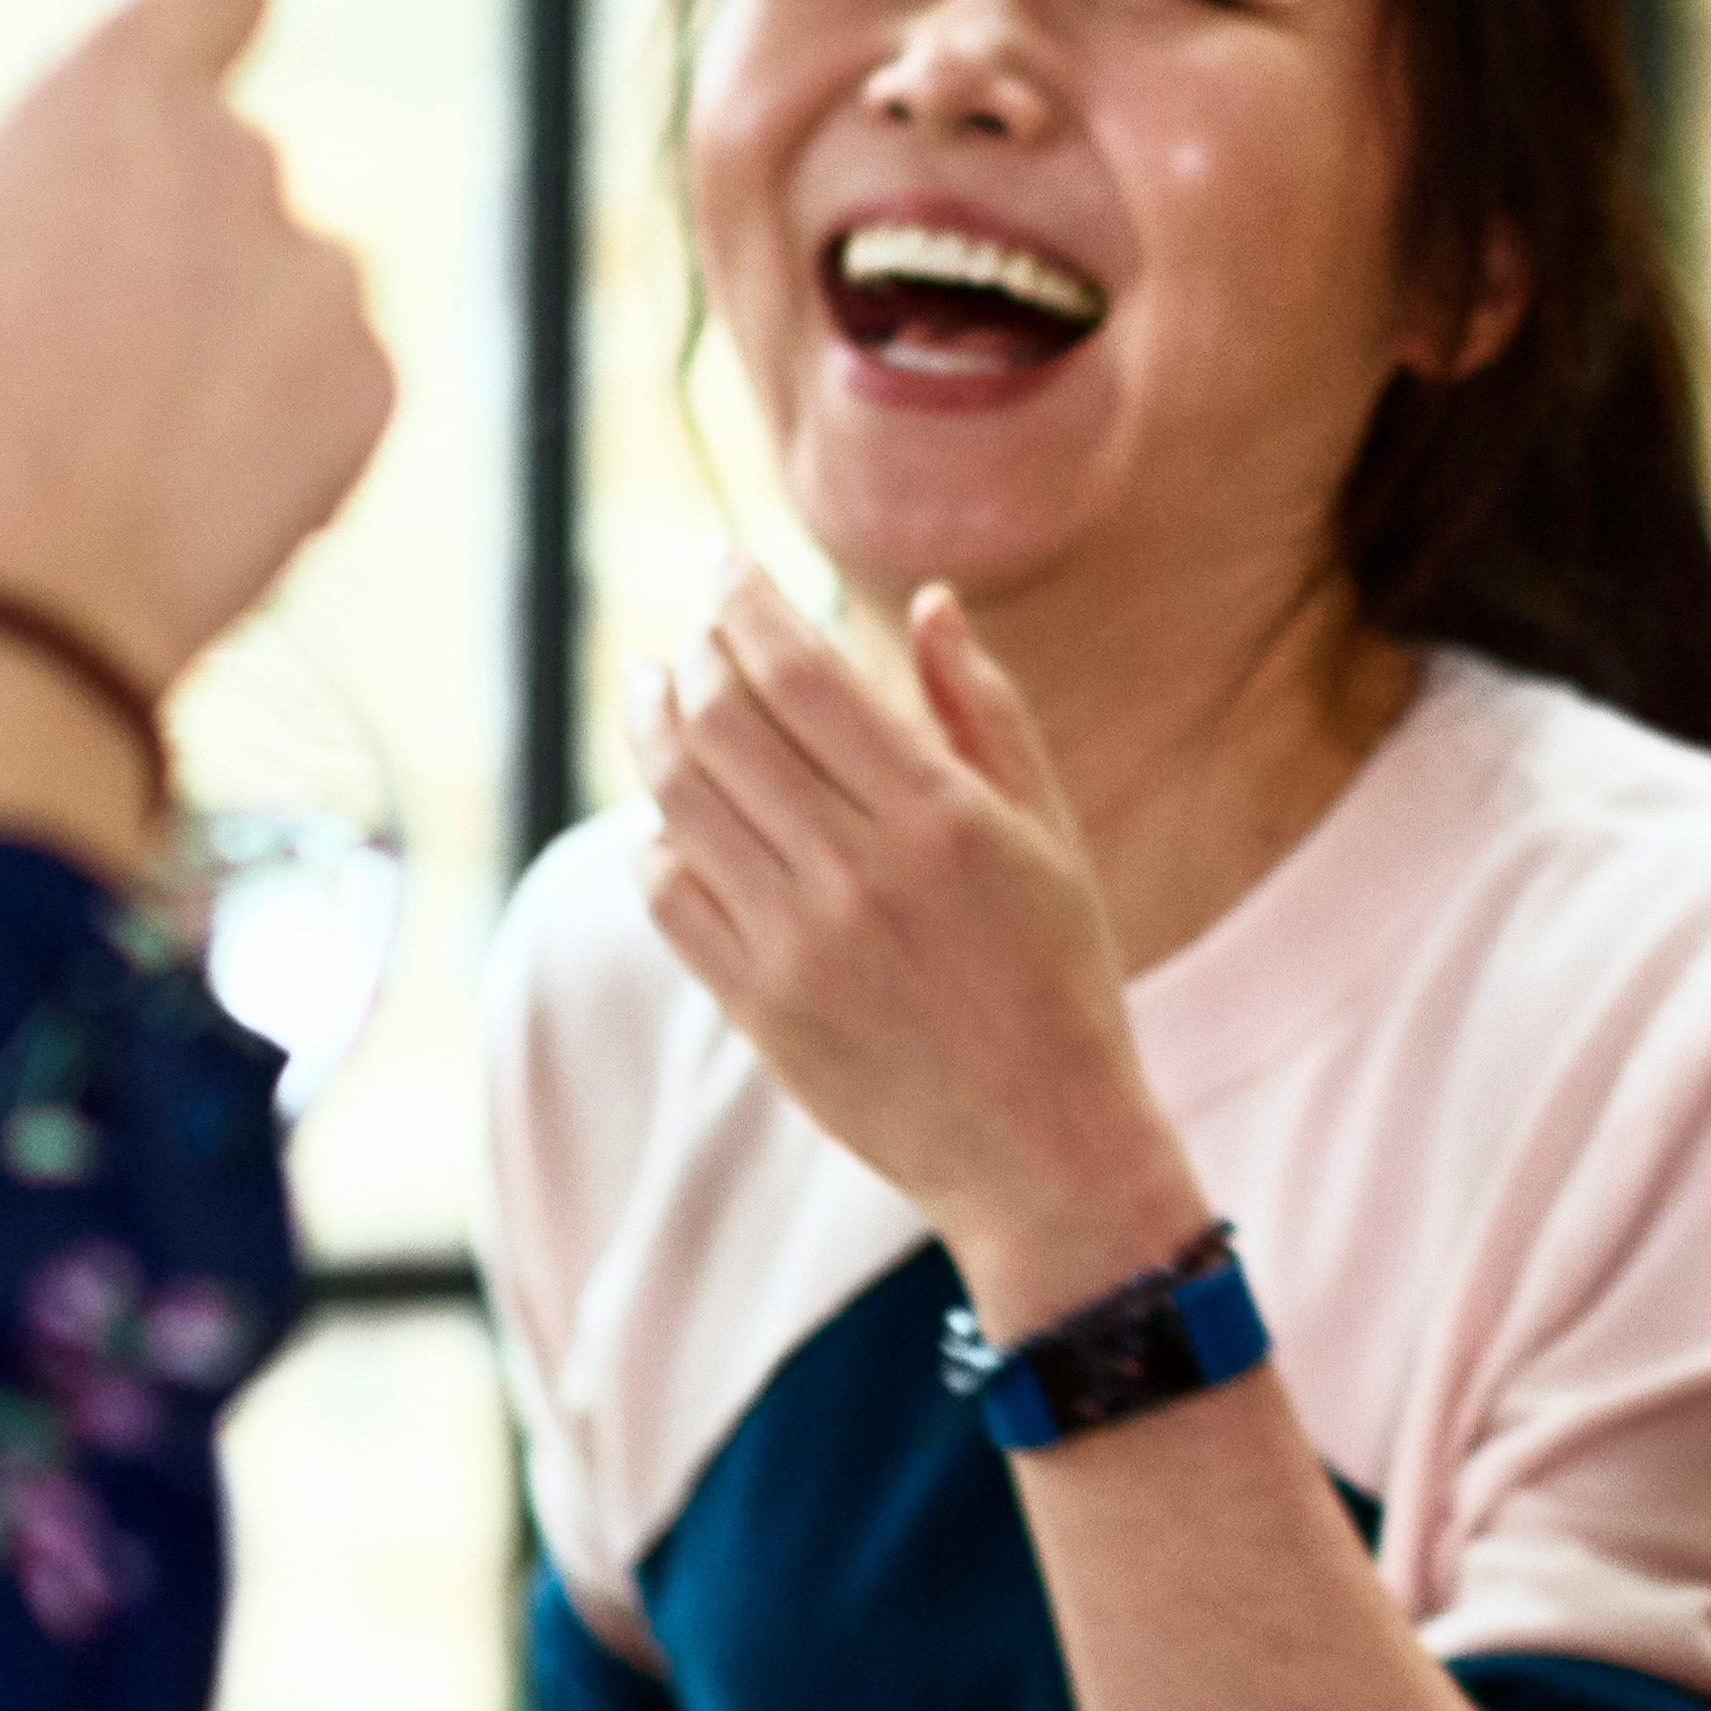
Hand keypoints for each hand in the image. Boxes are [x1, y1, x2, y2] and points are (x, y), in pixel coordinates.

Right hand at [0, 0, 394, 860]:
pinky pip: (323, 379)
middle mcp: (249, 166)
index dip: (203, 9)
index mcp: (123, 100)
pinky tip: (176, 475)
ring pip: (272, 279)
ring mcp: (324, 280)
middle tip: (59, 330)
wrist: (18, 611)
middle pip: (218, 165)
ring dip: (211, 326)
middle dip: (154, 228)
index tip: (176, 59)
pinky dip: (267, 417)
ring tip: (110, 421)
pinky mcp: (370, 389)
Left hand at [627, 572, 1200, 1316]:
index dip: (746, 601)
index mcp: (939, 815)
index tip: (726, 564)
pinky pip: (669, 895)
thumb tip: (927, 603)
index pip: (801, 672)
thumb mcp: (1050, 834)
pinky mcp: (758, 1005)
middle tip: (691, 626)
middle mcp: (859, 871)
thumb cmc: (1060, 978)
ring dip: (651, 724)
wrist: (1039, 1146)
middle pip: (725, 721)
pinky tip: (666, 809)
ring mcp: (797, 943)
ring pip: (680, 798)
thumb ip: (985, 712)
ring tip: (650, 687)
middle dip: (694, 650)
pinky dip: (655, 834)